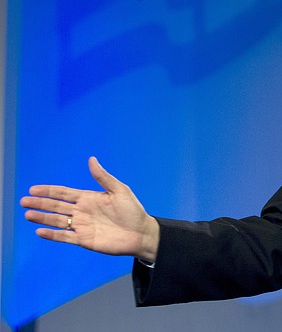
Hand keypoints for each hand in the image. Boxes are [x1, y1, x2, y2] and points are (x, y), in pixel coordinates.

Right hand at [19, 157, 159, 261]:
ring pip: (57, 221)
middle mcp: (82, 212)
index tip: (33, 189)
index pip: (64, 193)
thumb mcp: (119, 190)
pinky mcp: (84, 240)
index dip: (49, 191)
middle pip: (56, 207)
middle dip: (40, 203)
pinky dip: (52, 235)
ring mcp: (82, 226)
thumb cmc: (133, 210)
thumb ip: (103, 177)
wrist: (141, 233)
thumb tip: (91, 159)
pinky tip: (40, 231)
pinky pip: (65, 237)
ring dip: (43, 218)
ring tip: (28, 214)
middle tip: (24, 201)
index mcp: (89, 198)